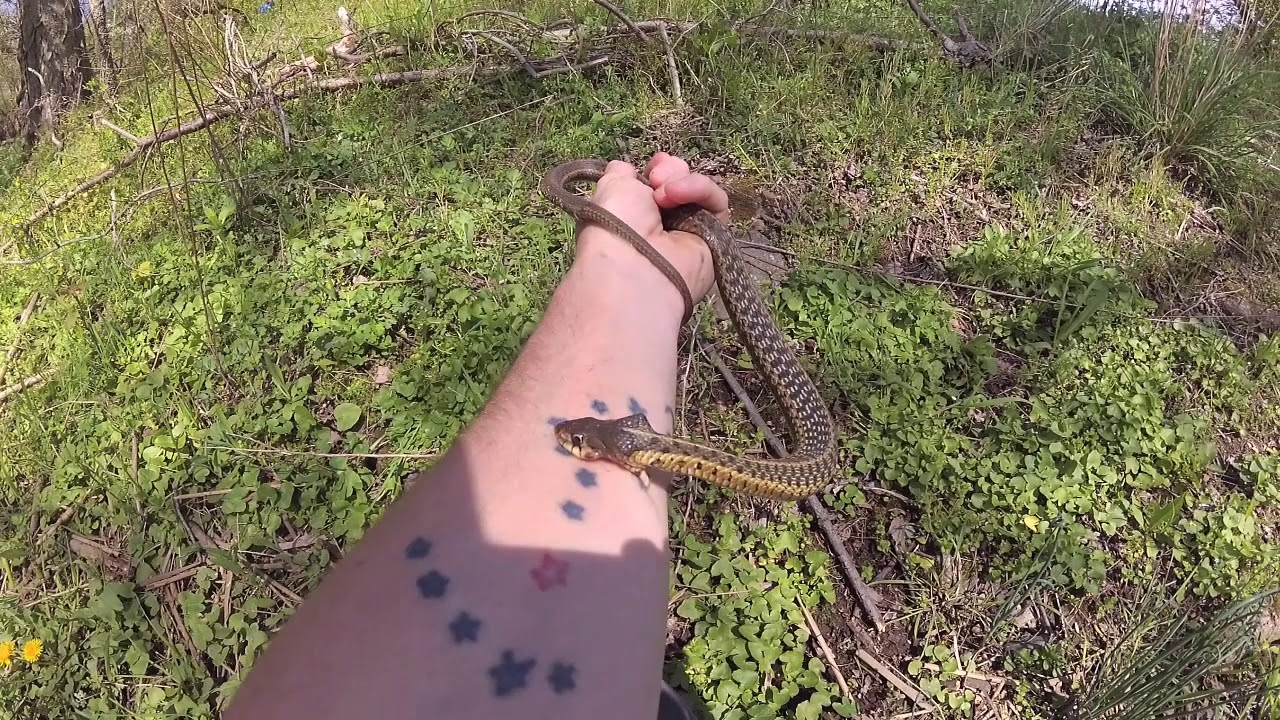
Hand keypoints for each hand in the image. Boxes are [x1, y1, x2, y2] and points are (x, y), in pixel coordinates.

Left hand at [574, 153, 727, 303]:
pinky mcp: (714, 238)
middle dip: (669, 171)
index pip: (655, 184)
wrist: (634, 267)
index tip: (649, 170)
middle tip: (656, 179)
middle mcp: (663, 225)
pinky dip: (701, 191)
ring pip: (699, 191)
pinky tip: (678, 195)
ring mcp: (689, 232)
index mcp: (635, 216)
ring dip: (683, 181)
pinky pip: (717, 204)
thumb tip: (625, 167)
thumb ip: (621, 174)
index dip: (655, 169)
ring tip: (664, 191)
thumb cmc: (615, 227)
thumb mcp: (610, 187)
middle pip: (680, 183)